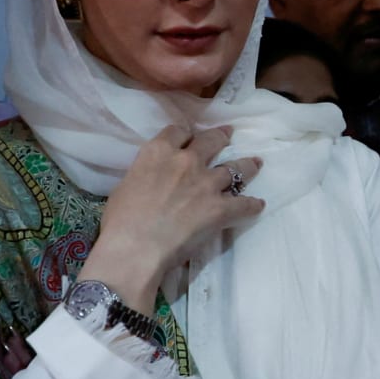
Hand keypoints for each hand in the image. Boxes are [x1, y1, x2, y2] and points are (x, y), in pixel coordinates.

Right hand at [78, 125, 263, 311]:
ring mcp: (207, 183)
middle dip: (221, 136)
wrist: (135, 246)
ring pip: (235, 168)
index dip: (186, 134)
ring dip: (247, 165)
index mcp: (158, 152)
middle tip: (229, 134)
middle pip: (211, 141)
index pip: (178, 131)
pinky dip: (253, 205)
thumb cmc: (121, 219)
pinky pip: (245, 204)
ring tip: (256, 163)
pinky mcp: (221, 208)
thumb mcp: (126, 184)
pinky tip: (258, 204)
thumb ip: (146, 174)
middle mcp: (186, 161)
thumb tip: (152, 179)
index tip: (191, 137)